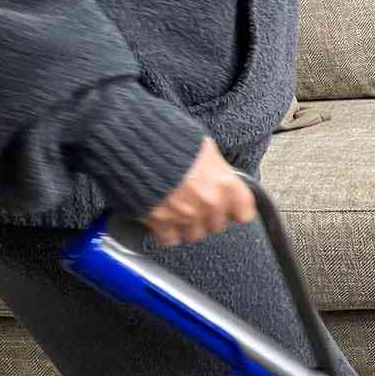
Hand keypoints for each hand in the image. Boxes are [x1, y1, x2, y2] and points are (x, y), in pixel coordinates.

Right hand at [141, 137, 255, 245]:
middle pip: (217, 225)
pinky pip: (170, 239)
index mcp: (225, 184)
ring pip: (195, 235)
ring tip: (178, 209)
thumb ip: (217, 169)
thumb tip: (220, 177)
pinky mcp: (160, 222)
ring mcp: (185, 215)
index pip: (245, 213)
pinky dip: (166, 231)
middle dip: (208, 216)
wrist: (130, 139)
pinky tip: (163, 218)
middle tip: (196, 201)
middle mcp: (209, 203)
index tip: (230, 208)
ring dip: (188, 225)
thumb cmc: (166, 136)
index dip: (235, 210)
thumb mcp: (203, 147)